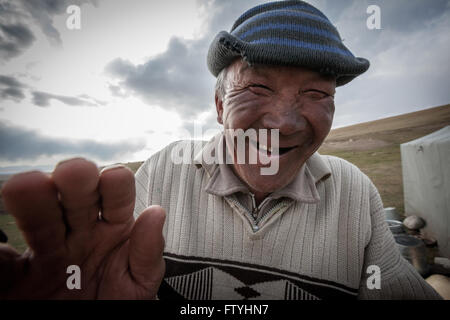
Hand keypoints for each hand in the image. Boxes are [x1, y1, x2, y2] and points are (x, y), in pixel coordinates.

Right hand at [0, 158, 164, 298]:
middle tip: (74, 172)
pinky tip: (2, 248)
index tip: (114, 178)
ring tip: (26, 186)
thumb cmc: (117, 300)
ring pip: (41, 220)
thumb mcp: (139, 281)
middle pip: (77, 198)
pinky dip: (0, 254)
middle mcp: (80, 231)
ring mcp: (48, 250)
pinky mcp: (19, 277)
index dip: (116, 183)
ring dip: (33, 201)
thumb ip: (148, 252)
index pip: (116, 194)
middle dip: (77, 181)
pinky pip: (5, 263)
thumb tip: (156, 213)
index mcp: (113, 227)